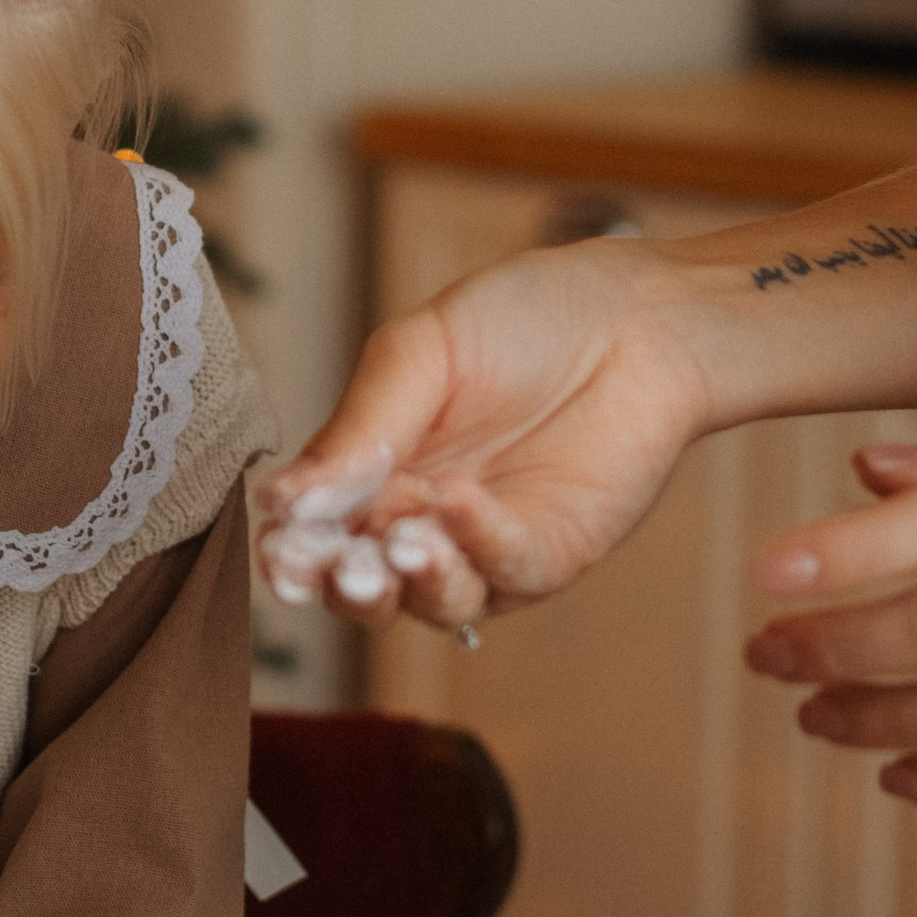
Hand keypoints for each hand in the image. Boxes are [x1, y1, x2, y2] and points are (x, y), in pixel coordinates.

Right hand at [254, 237, 711, 629]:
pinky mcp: (549, 556)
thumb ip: (358, 427)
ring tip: (403, 542)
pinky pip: (507, 571)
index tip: (279, 548)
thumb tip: (282, 499)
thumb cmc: (525, 319)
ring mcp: (484, 548)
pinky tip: (459, 502)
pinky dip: (479, 544)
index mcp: (372, 473)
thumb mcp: (418, 354)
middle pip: (363, 587)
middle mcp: (419, 522)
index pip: (314, 534)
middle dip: (342, 584)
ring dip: (410, 582)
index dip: (292, 551)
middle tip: (329, 567)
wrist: (638, 314)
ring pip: (433, 602)